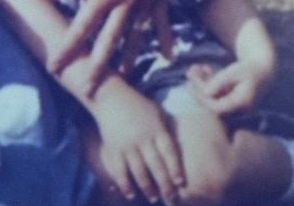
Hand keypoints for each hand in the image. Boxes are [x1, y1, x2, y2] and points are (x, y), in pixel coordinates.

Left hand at [38, 0, 174, 86]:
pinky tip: (167, 56)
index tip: (55, 66)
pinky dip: (164, 39)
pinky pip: (162, 21)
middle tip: (88, 89)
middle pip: (109, 42)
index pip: (81, 28)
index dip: (67, 49)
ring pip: (136, 37)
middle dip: (97, 67)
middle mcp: (126, 2)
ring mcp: (146, 0)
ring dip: (129, 59)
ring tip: (123, 78)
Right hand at [92, 86, 184, 203]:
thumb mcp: (157, 112)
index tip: (181, 182)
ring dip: (147, 187)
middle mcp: (143, 138)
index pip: (169, 152)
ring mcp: (127, 144)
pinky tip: (131, 194)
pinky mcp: (113, 149)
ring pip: (139, 171)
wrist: (111, 97)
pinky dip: (125, 184)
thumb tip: (182, 145)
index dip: (175, 168)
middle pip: (156, 165)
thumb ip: (168, 129)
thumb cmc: (138, 105)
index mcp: (156, 128)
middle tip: (171, 199)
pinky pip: (120, 170)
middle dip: (165, 184)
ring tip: (154, 198)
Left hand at [185, 57, 273, 116]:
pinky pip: (216, 95)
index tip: (191, 83)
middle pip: (212, 103)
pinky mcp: (231, 102)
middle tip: (190, 70)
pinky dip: (209, 83)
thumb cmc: (250, 68)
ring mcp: (234, 107)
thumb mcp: (235, 72)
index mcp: (241, 104)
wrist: (265, 69)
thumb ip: (220, 82)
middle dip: (199, 87)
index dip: (201, 97)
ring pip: (213, 98)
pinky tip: (204, 69)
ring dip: (202, 83)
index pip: (216, 107)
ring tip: (194, 68)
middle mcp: (238, 110)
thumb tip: (205, 93)